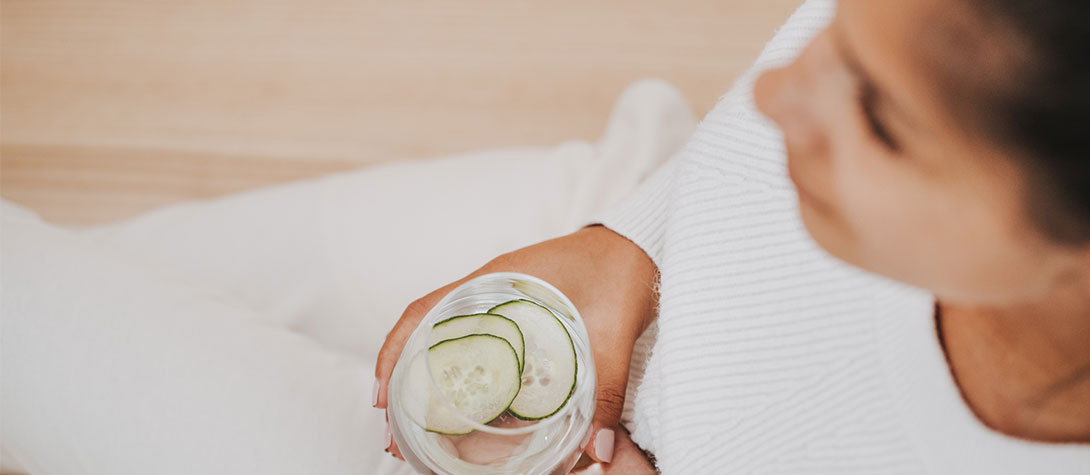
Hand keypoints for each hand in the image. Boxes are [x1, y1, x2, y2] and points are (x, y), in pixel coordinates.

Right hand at [373, 225, 658, 464]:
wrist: (643, 246)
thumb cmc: (622, 271)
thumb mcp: (614, 329)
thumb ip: (607, 389)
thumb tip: (595, 453)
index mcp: (496, 282)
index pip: (425, 312)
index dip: (394, 352)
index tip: (382, 399)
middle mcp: (489, 293)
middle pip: (427, 337)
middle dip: (404, 386)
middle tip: (397, 439)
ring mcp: (502, 305)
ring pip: (449, 347)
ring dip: (431, 388)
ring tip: (422, 439)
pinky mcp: (521, 320)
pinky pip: (480, 353)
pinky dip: (467, 385)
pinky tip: (470, 420)